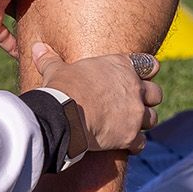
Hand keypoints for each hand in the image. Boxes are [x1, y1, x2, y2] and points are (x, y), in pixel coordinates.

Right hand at [30, 42, 163, 153]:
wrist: (64, 115)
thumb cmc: (62, 87)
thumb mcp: (55, 70)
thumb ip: (50, 59)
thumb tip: (37, 47)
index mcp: (121, 67)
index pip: (148, 63)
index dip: (147, 69)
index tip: (143, 74)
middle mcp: (134, 88)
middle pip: (156, 93)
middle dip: (148, 99)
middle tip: (135, 103)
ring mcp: (135, 113)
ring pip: (152, 118)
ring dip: (142, 122)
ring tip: (129, 125)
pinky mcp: (131, 136)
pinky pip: (141, 142)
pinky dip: (134, 144)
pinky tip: (125, 144)